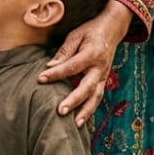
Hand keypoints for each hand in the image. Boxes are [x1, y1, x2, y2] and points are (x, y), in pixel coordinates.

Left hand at [38, 0, 130, 125]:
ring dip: (86, 112)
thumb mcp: (76, 35)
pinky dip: (90, 110)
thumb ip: (64, 52)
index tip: (40, 79)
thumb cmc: (91, 32)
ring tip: (74, 124)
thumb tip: (50, 66)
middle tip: (60, 110)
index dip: (56, 73)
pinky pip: (97, 98)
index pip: (71, 66)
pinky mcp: (103, 81)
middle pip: (87, 87)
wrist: (112, 29)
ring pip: (96, 97)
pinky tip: (81, 120)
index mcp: (92, 53)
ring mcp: (103, 76)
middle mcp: (100, 68)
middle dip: (74, 100)